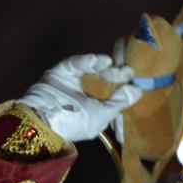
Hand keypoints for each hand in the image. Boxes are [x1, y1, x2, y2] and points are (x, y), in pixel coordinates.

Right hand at [17, 54, 141, 142]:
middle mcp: (86, 92)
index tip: (133, 80)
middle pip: (104, 78)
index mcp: (96, 106)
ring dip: (101, 65)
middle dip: (115, 74)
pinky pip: (75, 63)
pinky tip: (94, 59)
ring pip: (91, 68)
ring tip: (109, 62)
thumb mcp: (102, 116)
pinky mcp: (62, 71)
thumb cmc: (75, 123)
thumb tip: (138, 90)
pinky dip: (84, 60)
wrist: (44, 119)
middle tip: (125, 70)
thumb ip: (119, 102)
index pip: (113, 92)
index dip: (124, 86)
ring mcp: (74, 80)